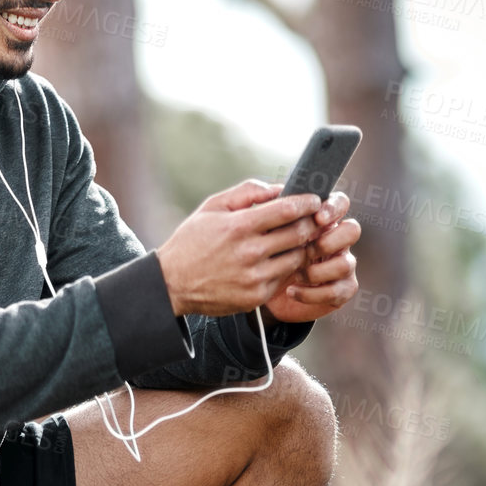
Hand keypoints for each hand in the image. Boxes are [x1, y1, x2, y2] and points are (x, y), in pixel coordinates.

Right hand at [156, 179, 325, 317]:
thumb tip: (278, 189)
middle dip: (310, 223)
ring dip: (300, 247)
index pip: (287, 210)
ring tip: (294, 240)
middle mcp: (250, 253)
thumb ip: (246, 193)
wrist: (172, 284)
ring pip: (296, 257)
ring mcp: (255, 278)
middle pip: (299, 233)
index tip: (314, 200)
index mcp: (239, 227)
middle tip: (313, 219)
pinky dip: (285, 267)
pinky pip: (283, 278)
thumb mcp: (212, 208)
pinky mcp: (256, 297)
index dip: (307, 202)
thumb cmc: (191, 242)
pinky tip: (276, 260)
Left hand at [261, 191, 359, 324]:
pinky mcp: (337, 291)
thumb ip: (266, 206)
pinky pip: (338, 291)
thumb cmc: (261, 255)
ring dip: (319, 270)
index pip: (339, 203)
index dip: (334, 208)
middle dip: (331, 240)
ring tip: (296, 274)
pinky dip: (314, 293)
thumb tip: (276, 190)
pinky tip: (292, 291)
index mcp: (320, 221)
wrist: (257, 291)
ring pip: (347, 263)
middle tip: (308, 249)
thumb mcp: (259, 229)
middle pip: (352, 230)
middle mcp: (334, 241)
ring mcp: (339, 266)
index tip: (318, 217)